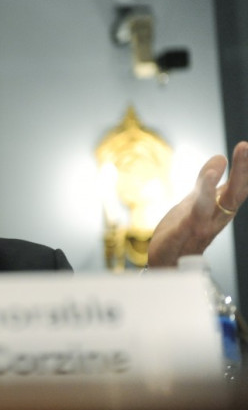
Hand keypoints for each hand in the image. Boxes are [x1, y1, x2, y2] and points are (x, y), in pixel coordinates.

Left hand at [148, 141, 247, 266]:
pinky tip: (186, 207)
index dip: (243, 168)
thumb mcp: (196, 201)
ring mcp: (195, 231)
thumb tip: (220, 157)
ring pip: (205, 210)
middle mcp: (213, 220)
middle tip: (244, 148)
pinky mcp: (175, 240)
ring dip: (208, 190)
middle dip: (240, 172)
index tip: (246, 146)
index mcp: (219, 210)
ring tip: (210, 172)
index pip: (236, 187)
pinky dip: (185, 218)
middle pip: (231, 196)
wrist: (169, 263)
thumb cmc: (185, 231)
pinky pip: (181, 229)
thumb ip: (206, 181)